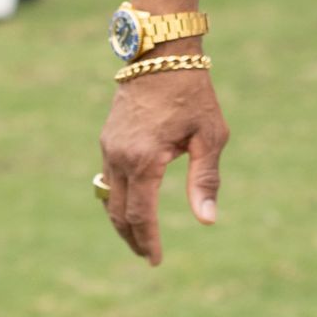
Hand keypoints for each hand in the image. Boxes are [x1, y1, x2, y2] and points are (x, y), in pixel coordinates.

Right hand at [98, 71, 227, 265]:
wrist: (160, 55)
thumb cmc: (192, 93)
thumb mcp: (209, 136)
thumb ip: (206, 180)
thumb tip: (207, 220)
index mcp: (144, 160)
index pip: (141, 215)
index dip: (149, 241)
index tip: (156, 262)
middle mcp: (119, 157)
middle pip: (119, 213)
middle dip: (133, 238)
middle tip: (147, 256)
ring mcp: (109, 147)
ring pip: (108, 197)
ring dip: (121, 221)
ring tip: (138, 238)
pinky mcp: (107, 138)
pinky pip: (107, 178)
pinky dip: (116, 198)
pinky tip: (131, 204)